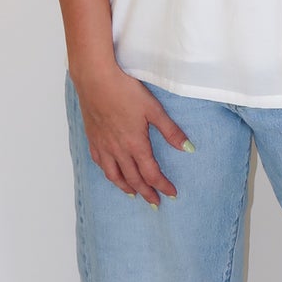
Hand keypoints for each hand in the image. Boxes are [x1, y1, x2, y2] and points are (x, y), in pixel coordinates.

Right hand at [72, 62, 192, 206]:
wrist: (95, 79)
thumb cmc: (125, 91)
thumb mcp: (153, 109)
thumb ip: (171, 131)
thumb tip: (188, 148)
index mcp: (135, 144)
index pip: (151, 174)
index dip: (162, 186)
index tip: (171, 194)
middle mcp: (118, 150)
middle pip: (133, 179)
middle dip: (146, 193)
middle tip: (155, 202)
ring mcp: (103, 145)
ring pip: (114, 175)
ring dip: (126, 187)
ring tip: (134, 194)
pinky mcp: (93, 138)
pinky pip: (100, 163)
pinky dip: (108, 173)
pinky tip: (111, 173)